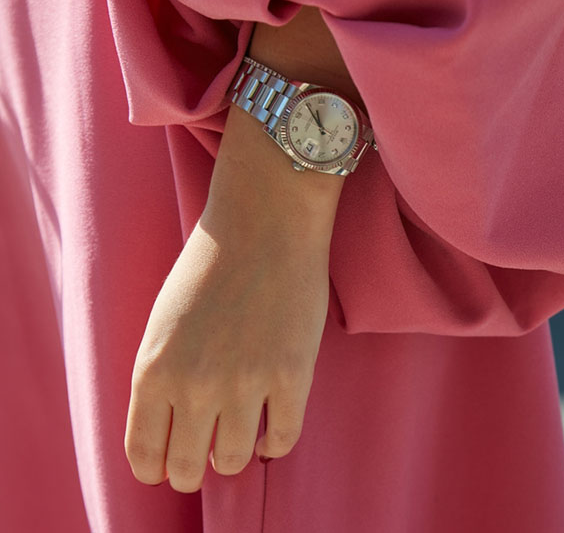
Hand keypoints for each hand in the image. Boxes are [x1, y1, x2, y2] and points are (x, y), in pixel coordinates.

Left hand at [123, 209, 329, 492]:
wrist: (264, 223)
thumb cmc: (210, 264)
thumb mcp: (163, 321)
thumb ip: (162, 377)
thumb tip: (175, 425)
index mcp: (152, 369)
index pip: (143, 455)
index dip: (156, 467)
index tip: (168, 463)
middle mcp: (195, 384)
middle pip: (187, 468)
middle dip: (192, 468)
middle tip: (204, 450)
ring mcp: (246, 383)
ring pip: (233, 461)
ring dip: (232, 455)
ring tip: (238, 436)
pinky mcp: (292, 376)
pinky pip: (282, 440)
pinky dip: (272, 443)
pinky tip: (267, 428)